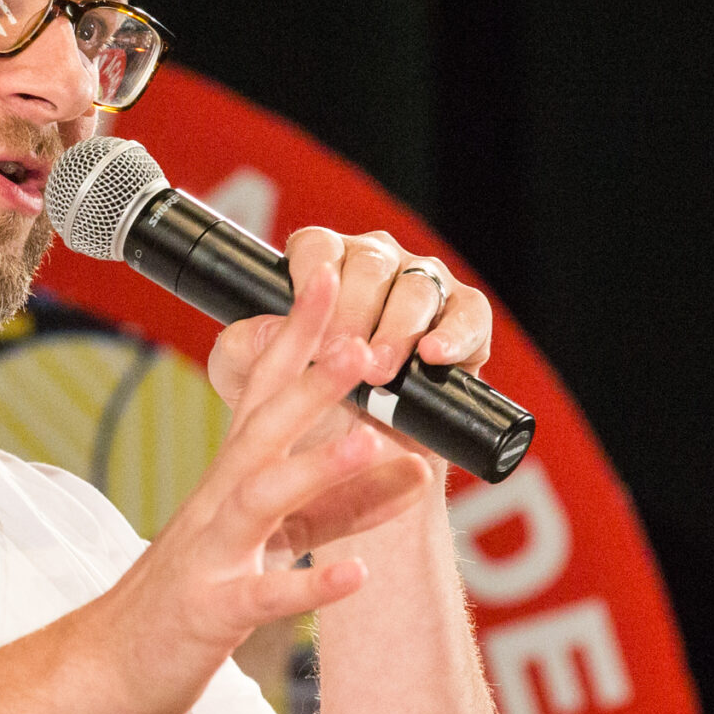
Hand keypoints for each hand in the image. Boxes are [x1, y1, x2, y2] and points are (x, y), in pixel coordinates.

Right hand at [80, 272, 433, 713]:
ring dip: (315, 468)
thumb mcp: (270, 539)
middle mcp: (218, 503)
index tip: (325, 279)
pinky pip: (264, 595)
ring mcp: (213, 555)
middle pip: (265, 430)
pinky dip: (310, 584)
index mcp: (231, 478)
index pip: (264, 392)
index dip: (293, 337)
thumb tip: (411, 466)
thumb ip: (340, 504)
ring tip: (368, 440)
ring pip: (262, 500)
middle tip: (362, 340)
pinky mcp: (213, 611)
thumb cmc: (191, 592)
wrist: (112, 661)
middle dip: (313, 382)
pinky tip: (357, 576)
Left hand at [206, 228, 493, 438]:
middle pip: (369, 264)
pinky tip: (433, 355)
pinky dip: (455, 333)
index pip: (317, 248)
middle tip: (340, 357)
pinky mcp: (465, 319)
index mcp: (323, 265)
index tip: (304, 325)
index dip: (311, 281)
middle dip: (353, 312)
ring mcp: (423, 288)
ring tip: (380, 372)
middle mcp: (376, 266)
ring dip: (397, 329)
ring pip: (417, 287)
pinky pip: (469, 313)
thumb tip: (268, 326)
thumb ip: (244, 348)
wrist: (352, 466)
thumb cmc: (301, 408)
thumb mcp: (253, 381)